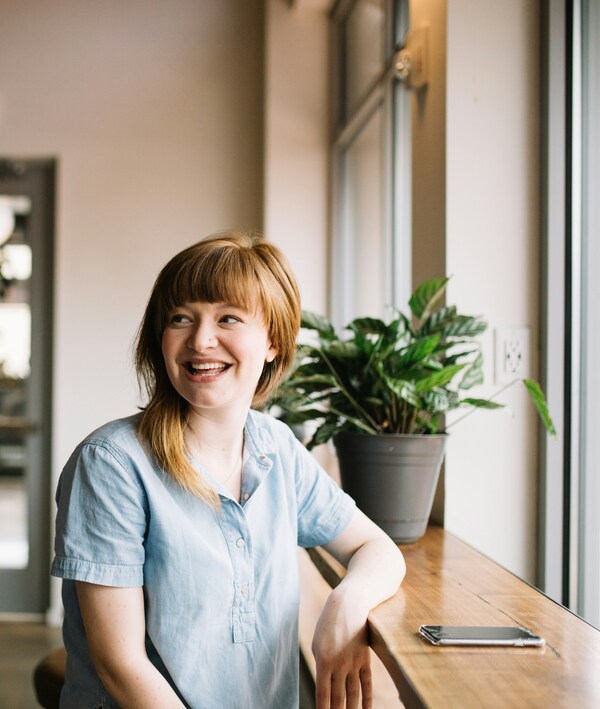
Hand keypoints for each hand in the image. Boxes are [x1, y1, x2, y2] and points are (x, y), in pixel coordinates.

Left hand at [312, 589, 372, 708]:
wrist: (349, 604)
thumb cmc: (328, 623)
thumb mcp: (318, 642)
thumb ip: (321, 663)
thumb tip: (324, 683)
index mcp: (323, 661)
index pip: (323, 694)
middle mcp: (339, 665)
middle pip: (338, 698)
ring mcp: (354, 663)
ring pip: (353, 694)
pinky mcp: (365, 659)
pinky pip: (367, 683)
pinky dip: (367, 699)